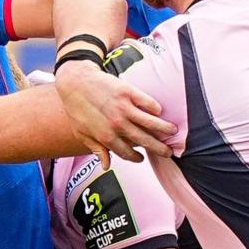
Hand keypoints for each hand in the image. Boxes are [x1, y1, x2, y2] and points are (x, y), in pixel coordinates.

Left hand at [54, 62, 175, 165]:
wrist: (75, 82)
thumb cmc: (76, 108)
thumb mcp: (82, 133)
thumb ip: (96, 150)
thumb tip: (106, 166)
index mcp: (106, 137)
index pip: (127, 153)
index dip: (136, 158)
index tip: (142, 158)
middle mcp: (117, 125)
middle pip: (145, 141)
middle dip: (159, 148)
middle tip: (168, 151)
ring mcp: (124, 108)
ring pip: (151, 122)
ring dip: (165, 129)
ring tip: (173, 131)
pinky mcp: (128, 92)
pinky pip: (148, 103)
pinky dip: (155, 108)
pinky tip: (159, 111)